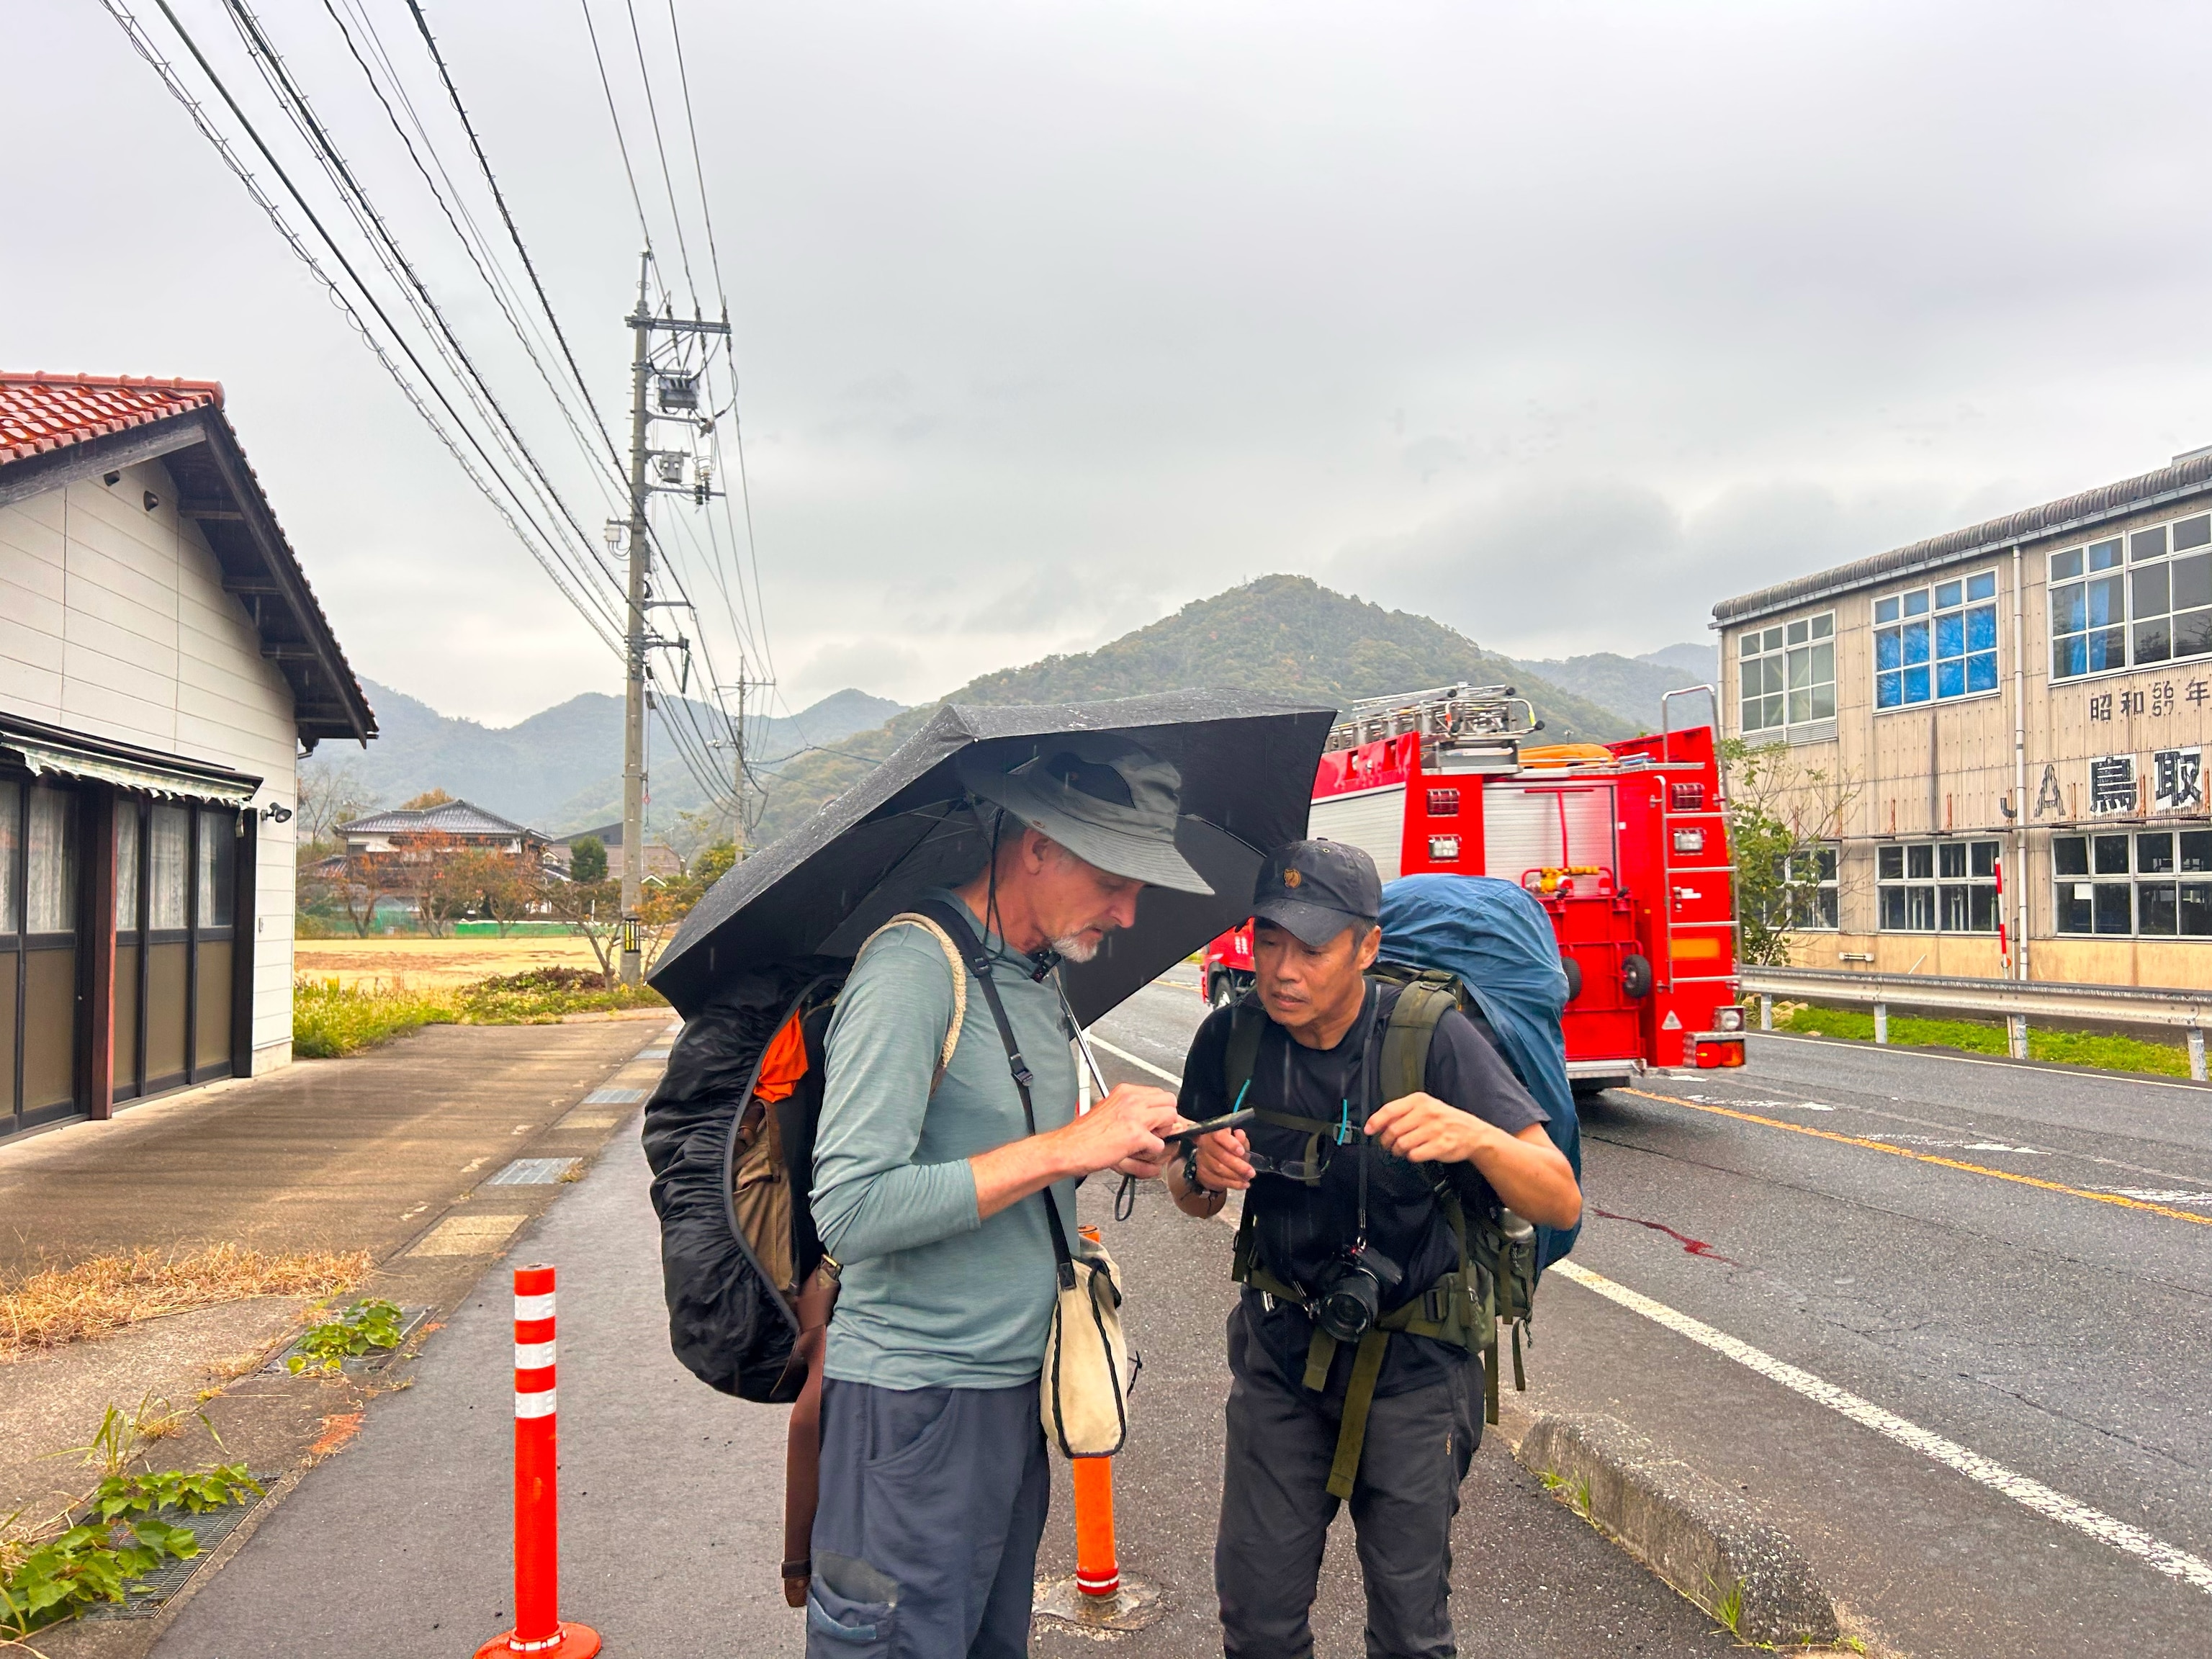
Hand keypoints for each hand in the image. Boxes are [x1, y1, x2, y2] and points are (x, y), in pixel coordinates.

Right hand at [1053, 1082, 1178, 1177]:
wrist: (1069, 1148)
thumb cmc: (1085, 1135)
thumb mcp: (1110, 1112)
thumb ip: (1133, 1112)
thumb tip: (1156, 1119)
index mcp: (1125, 1092)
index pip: (1159, 1093)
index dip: (1159, 1111)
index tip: (1153, 1122)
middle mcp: (1131, 1099)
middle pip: (1170, 1102)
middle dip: (1165, 1119)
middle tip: (1151, 1132)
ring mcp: (1135, 1116)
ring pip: (1171, 1119)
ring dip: (1161, 1135)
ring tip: (1142, 1144)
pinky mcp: (1137, 1136)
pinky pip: (1160, 1145)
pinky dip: (1151, 1154)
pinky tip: (1135, 1154)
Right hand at [1194, 1126, 1254, 1192]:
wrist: (1214, 1161)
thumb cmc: (1229, 1148)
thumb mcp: (1238, 1141)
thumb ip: (1240, 1139)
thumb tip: (1240, 1134)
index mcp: (1214, 1132)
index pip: (1219, 1135)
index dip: (1230, 1144)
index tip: (1241, 1151)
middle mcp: (1205, 1144)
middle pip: (1220, 1155)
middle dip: (1237, 1165)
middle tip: (1251, 1172)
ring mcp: (1202, 1159)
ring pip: (1218, 1169)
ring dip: (1235, 1175)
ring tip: (1248, 1178)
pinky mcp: (1202, 1173)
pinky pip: (1218, 1180)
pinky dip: (1232, 1184)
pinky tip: (1243, 1185)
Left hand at [1365, 1091, 1495, 1163]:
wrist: (1473, 1133)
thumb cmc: (1445, 1120)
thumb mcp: (1426, 1107)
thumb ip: (1403, 1111)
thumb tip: (1378, 1122)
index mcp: (1420, 1101)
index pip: (1390, 1110)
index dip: (1375, 1122)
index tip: (1368, 1130)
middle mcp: (1426, 1113)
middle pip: (1393, 1130)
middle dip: (1386, 1140)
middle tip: (1387, 1144)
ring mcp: (1434, 1130)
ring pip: (1402, 1144)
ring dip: (1398, 1150)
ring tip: (1402, 1149)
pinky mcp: (1440, 1146)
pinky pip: (1414, 1155)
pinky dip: (1411, 1157)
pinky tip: (1416, 1153)